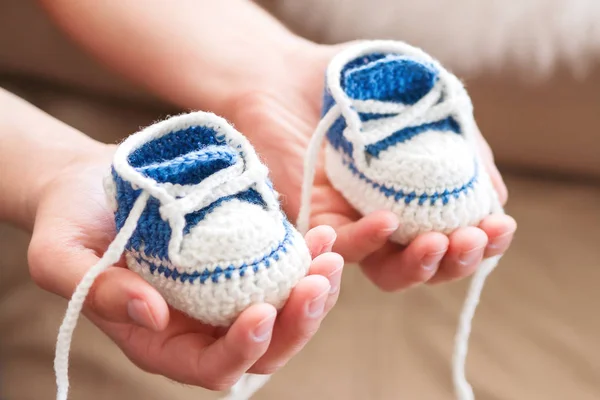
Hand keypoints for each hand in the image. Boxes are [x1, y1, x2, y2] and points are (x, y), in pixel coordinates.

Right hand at [27, 143, 343, 389]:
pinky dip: (309, 257)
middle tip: (318, 282)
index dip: (241, 350)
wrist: (93, 184)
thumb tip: (152, 314)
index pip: (212, 367)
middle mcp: (203, 323)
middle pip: (265, 347)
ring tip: (330, 256)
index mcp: (162, 339)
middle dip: (297, 323)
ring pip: (286, 311)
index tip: (261, 312)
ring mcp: (230, 291)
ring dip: (315, 291)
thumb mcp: (61, 255)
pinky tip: (323, 235)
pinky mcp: (246, 258)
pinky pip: (286, 269)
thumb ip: (96, 292)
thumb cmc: (69, 221)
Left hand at [230, 41, 516, 291]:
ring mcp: (351, 226)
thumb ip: (463, 154)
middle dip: (457, 263)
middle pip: (427, 267)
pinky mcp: (313, 223)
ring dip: (420, 267)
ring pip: (388, 271)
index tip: (501, 226)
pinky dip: (367, 238)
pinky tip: (387, 220)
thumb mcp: (427, 110)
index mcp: (418, 199)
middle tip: (472, 240)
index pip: (459, 237)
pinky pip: (342, 244)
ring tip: (441, 243)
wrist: (291, 73)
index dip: (485, 243)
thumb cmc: (362, 87)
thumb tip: (495, 202)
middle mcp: (388, 220)